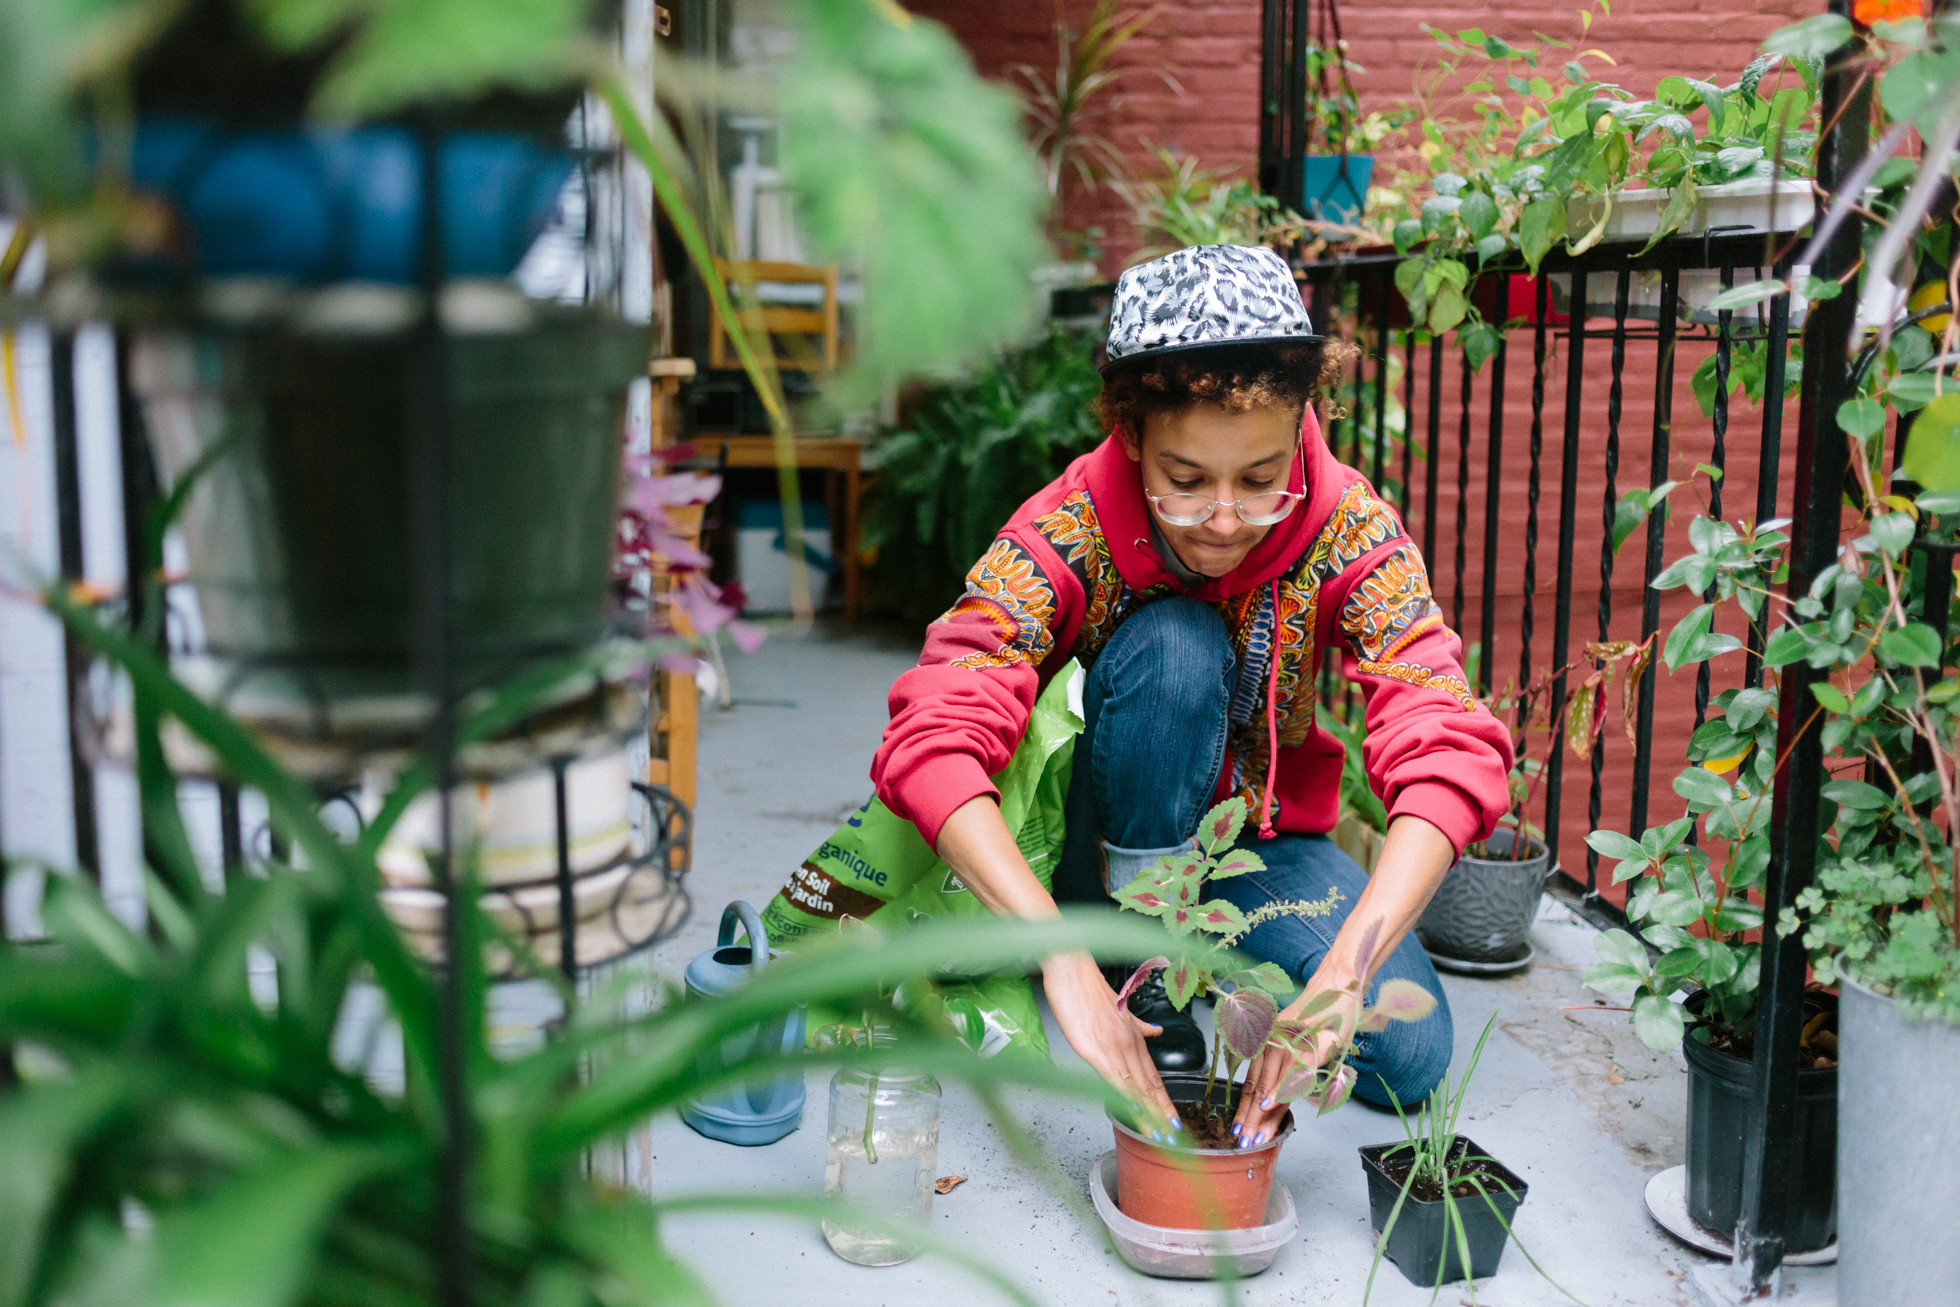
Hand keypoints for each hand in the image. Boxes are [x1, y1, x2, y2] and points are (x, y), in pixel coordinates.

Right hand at [1041, 951, 1181, 1137]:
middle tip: (1175, 1137)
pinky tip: (1134, 1114)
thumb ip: (1139, 1026)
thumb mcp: (1120, 1008)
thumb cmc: (1088, 987)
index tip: (1173, 1120)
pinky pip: (1116, 1081)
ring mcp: (1113, 1049)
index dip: (1163, 1100)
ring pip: (1137, 1088)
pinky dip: (1128, 1100)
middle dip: (1162, 1114)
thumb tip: (1155, 1032)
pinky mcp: (1094, 1052)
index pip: (1154, 1076)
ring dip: (1149, 1114)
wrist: (1072, 969)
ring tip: (1160, 1136)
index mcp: (1134, 1037)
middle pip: (1151, 1087)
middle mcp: (1129, 1045)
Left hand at [1231, 991, 1348, 1147]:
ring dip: (1262, 1115)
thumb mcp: (1295, 1040)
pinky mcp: (1310, 1047)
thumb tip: (1269, 1095)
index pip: (1254, 1085)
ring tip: (1255, 1137)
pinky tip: (1271, 1105)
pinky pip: (1293, 1074)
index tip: (1240, 1133)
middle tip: (1243, 1144)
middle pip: (1259, 1089)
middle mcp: (1273, 1046)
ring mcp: (1290, 1046)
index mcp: (1268, 1047)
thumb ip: (1283, 1064)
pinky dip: (1281, 1090)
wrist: (1336, 986)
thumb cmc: (1320, 1016)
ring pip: (1271, 1086)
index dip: (1246, 1111)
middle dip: (1251, 1121)